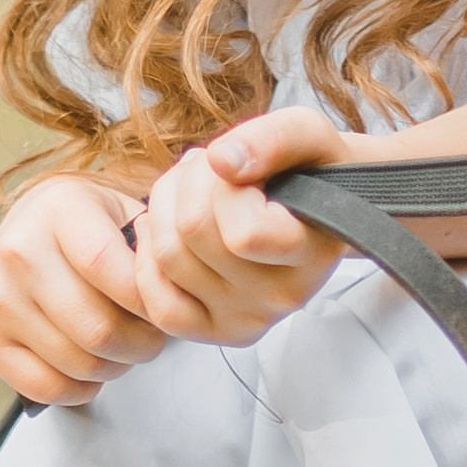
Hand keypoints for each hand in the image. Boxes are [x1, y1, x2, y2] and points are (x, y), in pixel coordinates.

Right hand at [0, 178, 167, 405]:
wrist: (27, 226)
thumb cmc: (85, 227)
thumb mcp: (122, 212)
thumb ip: (150, 247)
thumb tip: (168, 293)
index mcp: (58, 210)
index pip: (108, 269)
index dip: (148, 303)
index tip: (163, 310)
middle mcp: (17, 251)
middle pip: (98, 329)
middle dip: (141, 345)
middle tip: (150, 337)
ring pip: (79, 364)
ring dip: (114, 367)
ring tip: (120, 346)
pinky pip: (46, 387)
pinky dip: (80, 388)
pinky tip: (86, 364)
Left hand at [130, 105, 357, 347]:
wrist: (318, 207)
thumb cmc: (310, 170)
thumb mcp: (308, 134)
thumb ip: (273, 139)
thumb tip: (222, 161)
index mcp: (314, 253)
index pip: (244, 234)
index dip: (226, 188)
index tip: (242, 170)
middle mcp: (283, 297)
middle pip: (194, 235)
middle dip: (188, 183)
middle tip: (207, 168)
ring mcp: (248, 320)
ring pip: (168, 259)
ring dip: (165, 207)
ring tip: (190, 190)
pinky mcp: (216, 331)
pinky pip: (159, 305)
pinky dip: (148, 260)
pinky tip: (164, 230)